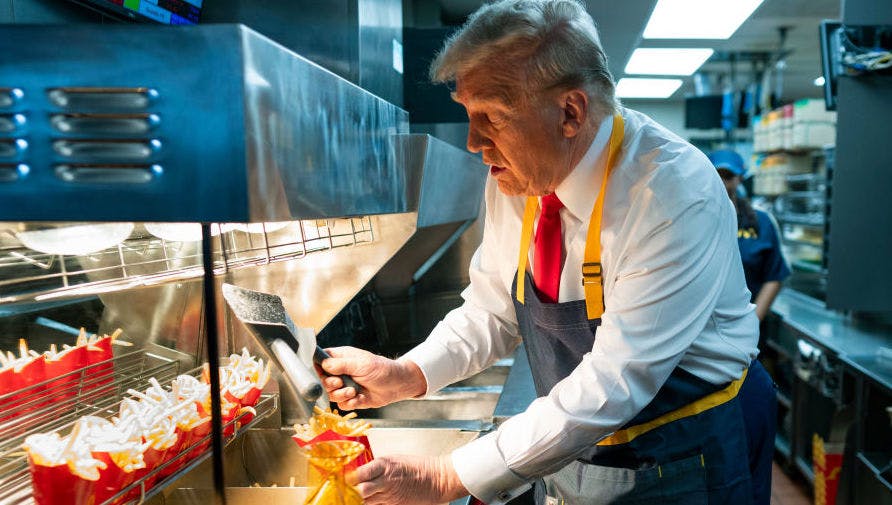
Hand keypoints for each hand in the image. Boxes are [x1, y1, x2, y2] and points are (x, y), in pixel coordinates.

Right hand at [319, 346, 426, 409]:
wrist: (396, 385)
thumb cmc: (381, 369)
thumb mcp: (361, 364)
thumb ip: (342, 365)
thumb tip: (324, 364)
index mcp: (340, 358)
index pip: (319, 361)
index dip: (316, 369)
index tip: (321, 374)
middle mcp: (339, 372)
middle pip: (321, 381)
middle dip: (329, 385)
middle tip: (340, 383)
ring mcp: (344, 386)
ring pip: (330, 394)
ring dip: (340, 395)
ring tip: (353, 391)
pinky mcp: (350, 398)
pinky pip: (341, 405)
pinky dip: (350, 403)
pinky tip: (359, 398)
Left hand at [347, 454, 467, 504]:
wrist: (436, 479)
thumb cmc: (417, 467)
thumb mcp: (394, 460)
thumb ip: (376, 467)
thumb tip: (358, 472)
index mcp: (384, 466)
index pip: (359, 474)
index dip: (347, 478)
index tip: (339, 478)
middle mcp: (385, 481)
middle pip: (360, 491)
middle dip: (349, 492)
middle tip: (341, 492)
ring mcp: (390, 496)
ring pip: (366, 502)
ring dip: (357, 500)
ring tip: (349, 499)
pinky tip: (366, 502)